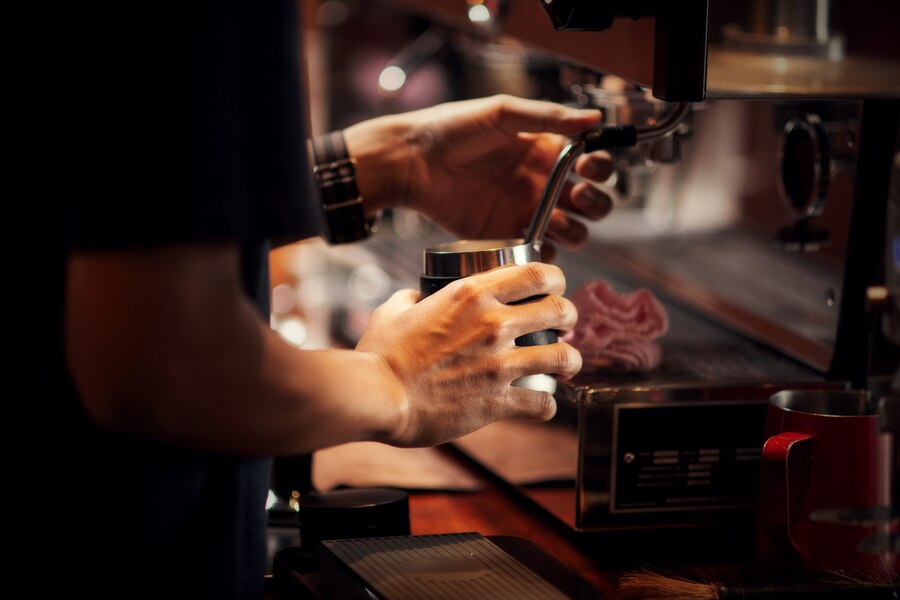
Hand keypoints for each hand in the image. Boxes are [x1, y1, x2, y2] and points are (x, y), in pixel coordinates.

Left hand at [345, 94, 613, 258]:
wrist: (412, 162)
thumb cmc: (453, 129)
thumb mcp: (502, 113)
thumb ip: (549, 116)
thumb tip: (595, 118)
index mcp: (546, 151)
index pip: (592, 165)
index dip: (601, 169)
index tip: (589, 168)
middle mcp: (542, 184)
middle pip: (591, 204)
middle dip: (596, 204)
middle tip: (578, 197)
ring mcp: (525, 213)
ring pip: (572, 233)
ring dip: (576, 231)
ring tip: (555, 221)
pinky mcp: (504, 236)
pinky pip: (537, 254)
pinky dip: (545, 256)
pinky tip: (535, 244)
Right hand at [355, 262, 581, 447]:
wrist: (377, 396)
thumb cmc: (381, 355)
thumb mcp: (393, 311)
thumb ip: (411, 298)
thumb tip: (416, 296)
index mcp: (471, 295)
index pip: (535, 273)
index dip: (555, 278)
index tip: (555, 286)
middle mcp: (492, 324)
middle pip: (559, 310)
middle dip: (569, 316)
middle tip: (564, 324)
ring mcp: (499, 364)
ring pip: (563, 356)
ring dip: (571, 360)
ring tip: (568, 364)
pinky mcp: (497, 401)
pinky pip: (542, 402)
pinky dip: (547, 405)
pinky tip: (544, 405)